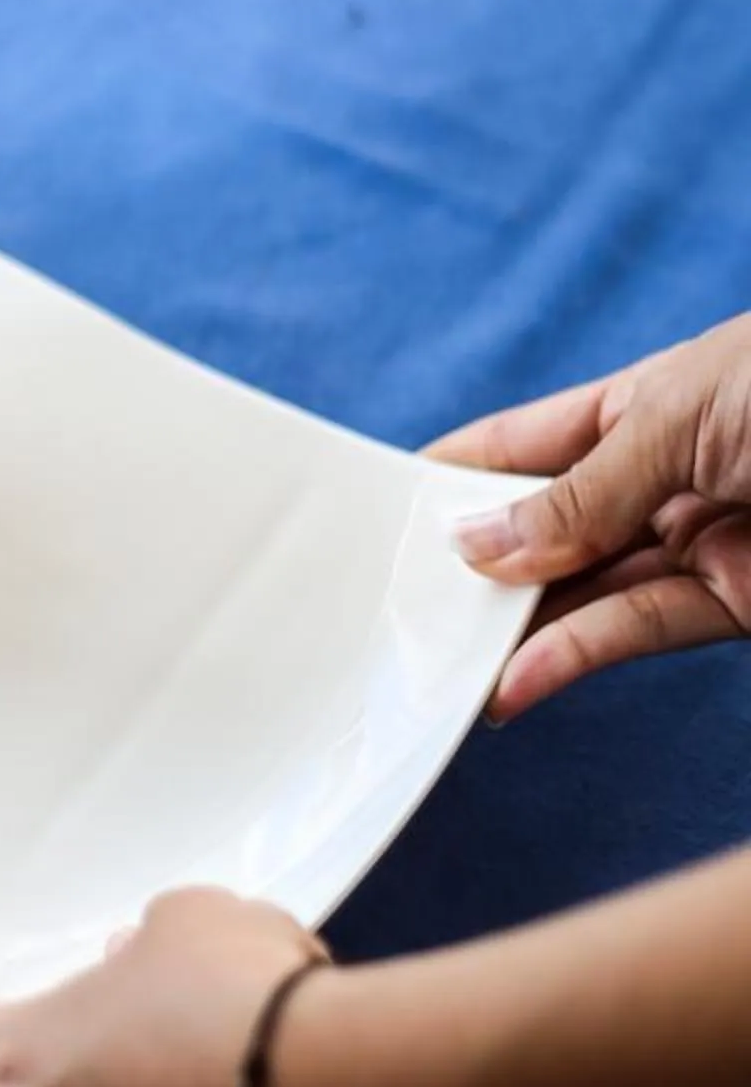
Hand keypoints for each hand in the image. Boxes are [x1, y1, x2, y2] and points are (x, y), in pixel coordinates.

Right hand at [434, 315, 750, 719]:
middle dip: (476, 570)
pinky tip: (518, 684)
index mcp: (644, 402)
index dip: (450, 477)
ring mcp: (704, 542)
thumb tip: (473, 545)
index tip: (373, 518)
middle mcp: (666, 475)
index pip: (521, 444)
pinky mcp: (742, 605)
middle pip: (548, 530)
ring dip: (517, 631)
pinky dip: (577, 660)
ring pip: (586, 593)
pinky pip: (640, 632)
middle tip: (395, 614)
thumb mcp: (679, 419)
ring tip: (443, 669)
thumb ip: (578, 495)